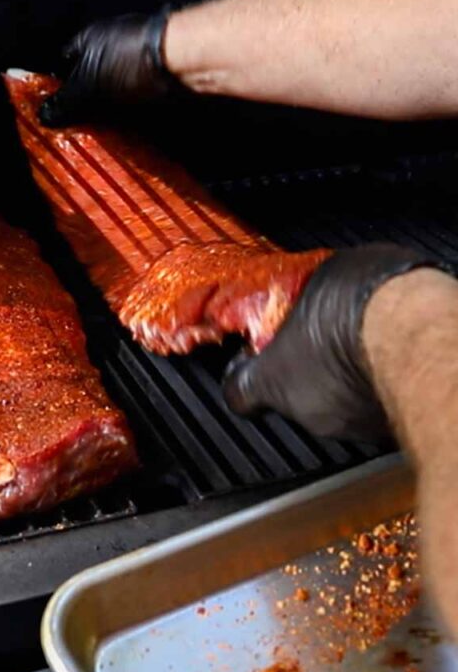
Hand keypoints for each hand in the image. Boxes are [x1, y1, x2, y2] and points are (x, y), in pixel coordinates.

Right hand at [39, 8, 174, 126]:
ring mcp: (141, 58)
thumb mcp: (88, 87)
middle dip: (87, 103)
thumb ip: (65, 103)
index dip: (58, 87)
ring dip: (112, 110)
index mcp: (90, 38)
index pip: (64, 61)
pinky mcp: (163, 75)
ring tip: (105, 135)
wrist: (186, 62)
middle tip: (80, 130)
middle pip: (92, 77)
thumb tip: (43, 116)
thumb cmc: (129, 64)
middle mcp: (114, 43)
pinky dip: (135, 112)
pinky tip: (131, 130)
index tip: (56, 111)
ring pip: (117, 90)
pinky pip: (141, 98)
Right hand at [222, 244, 442, 441]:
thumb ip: (245, 385)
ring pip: (388, 328)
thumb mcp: (273, 381)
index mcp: (320, 274)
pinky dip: (413, 367)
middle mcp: (373, 271)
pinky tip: (405, 395)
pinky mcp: (450, 317)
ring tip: (372, 399)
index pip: (295, 306)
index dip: (289, 343)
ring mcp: (418, 290)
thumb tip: (234, 391)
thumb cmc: (344, 353)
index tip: (292, 372)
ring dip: (378, 359)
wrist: (421, 356)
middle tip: (333, 390)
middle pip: (345, 316)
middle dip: (337, 352)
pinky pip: (424, 343)